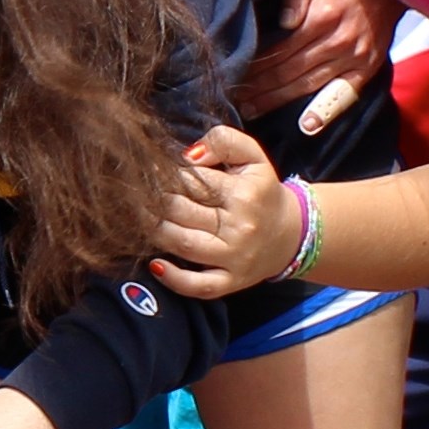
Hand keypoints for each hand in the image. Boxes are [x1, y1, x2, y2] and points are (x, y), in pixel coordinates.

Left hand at [147, 124, 299, 298]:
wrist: (290, 234)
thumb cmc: (261, 192)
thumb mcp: (253, 157)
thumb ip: (223, 142)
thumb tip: (188, 155)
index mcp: (245, 193)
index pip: (192, 180)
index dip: (166, 174)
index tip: (150, 172)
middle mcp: (241, 226)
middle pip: (181, 211)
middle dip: (154, 200)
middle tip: (137, 194)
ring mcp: (235, 257)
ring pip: (183, 243)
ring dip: (154, 230)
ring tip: (140, 218)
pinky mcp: (231, 282)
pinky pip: (198, 286)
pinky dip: (173, 278)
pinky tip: (155, 264)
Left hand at [236, 0, 387, 117]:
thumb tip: (282, 23)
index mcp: (322, 18)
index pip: (280, 49)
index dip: (256, 65)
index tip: (234, 75)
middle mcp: (338, 41)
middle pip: (289, 71)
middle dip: (259, 88)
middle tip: (235, 101)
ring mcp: (354, 58)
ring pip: (308, 85)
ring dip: (278, 100)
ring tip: (253, 111)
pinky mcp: (366, 70)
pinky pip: (344, 95)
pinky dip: (326, 112)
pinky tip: (307, 126)